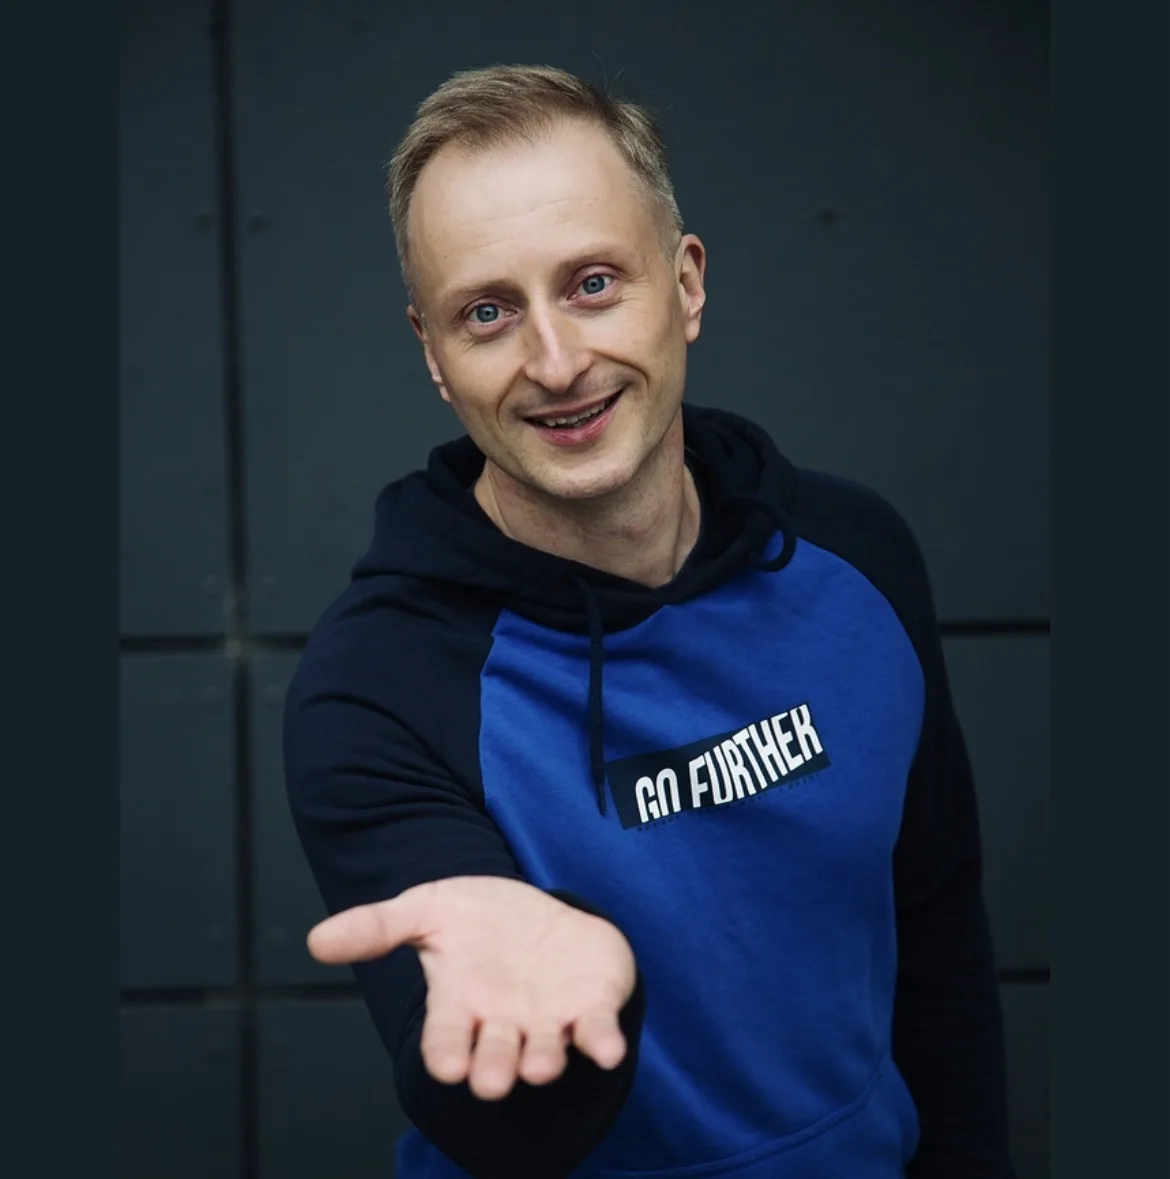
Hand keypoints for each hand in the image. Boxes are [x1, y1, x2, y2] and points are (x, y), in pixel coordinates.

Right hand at [307, 877, 636, 1100]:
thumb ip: (377, 926)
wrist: (538, 911)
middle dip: (494, 1070)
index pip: (446, 1039)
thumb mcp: (427, 909)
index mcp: (459, 1007)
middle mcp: (502, 1024)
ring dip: (544, 1060)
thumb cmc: (478, 919)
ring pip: (545, 1052)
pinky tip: (607, 1048)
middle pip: (495, 1057)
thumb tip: (316, 940)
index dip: (446, 1053)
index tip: (446, 1067)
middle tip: (492, 1080)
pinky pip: (598, 1032)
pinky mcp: (591, 1008)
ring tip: (541, 1064)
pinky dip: (602, 1042)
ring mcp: (548, 1020)